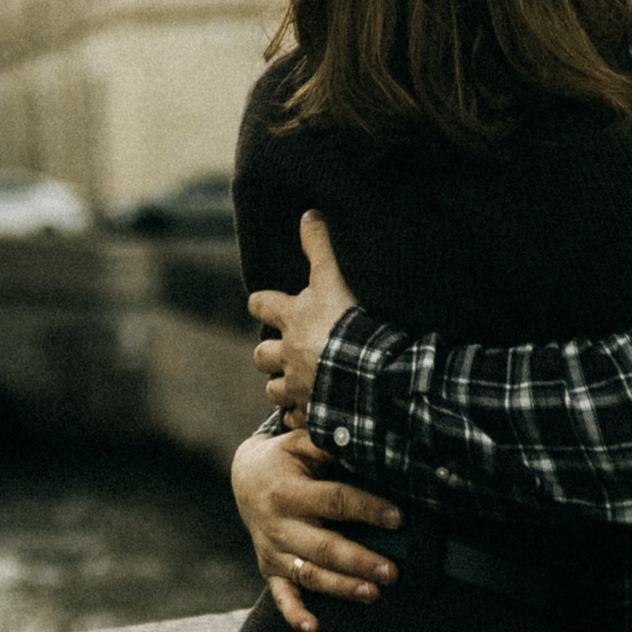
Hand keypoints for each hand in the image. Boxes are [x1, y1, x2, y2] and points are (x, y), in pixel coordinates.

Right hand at [231, 428, 400, 631]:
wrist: (244, 478)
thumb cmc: (286, 459)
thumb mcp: (301, 443)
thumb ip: (329, 446)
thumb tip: (367, 446)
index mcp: (288, 492)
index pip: (334, 501)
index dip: (367, 508)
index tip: (399, 518)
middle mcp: (278, 525)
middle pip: (324, 547)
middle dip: (359, 561)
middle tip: (393, 572)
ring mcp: (273, 551)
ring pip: (309, 574)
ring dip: (341, 587)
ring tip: (373, 594)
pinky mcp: (270, 569)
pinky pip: (281, 596)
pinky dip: (295, 614)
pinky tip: (313, 629)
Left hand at [247, 211, 356, 416]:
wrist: (371, 376)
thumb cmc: (350, 323)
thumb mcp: (335, 278)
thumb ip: (320, 247)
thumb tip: (309, 213)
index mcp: (291, 320)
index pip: (259, 305)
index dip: (262, 304)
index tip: (265, 304)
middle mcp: (287, 355)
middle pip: (261, 355)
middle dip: (270, 353)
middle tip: (288, 351)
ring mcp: (297, 388)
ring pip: (274, 390)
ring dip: (283, 386)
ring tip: (301, 382)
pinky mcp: (310, 414)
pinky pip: (295, 418)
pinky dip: (301, 415)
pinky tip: (312, 411)